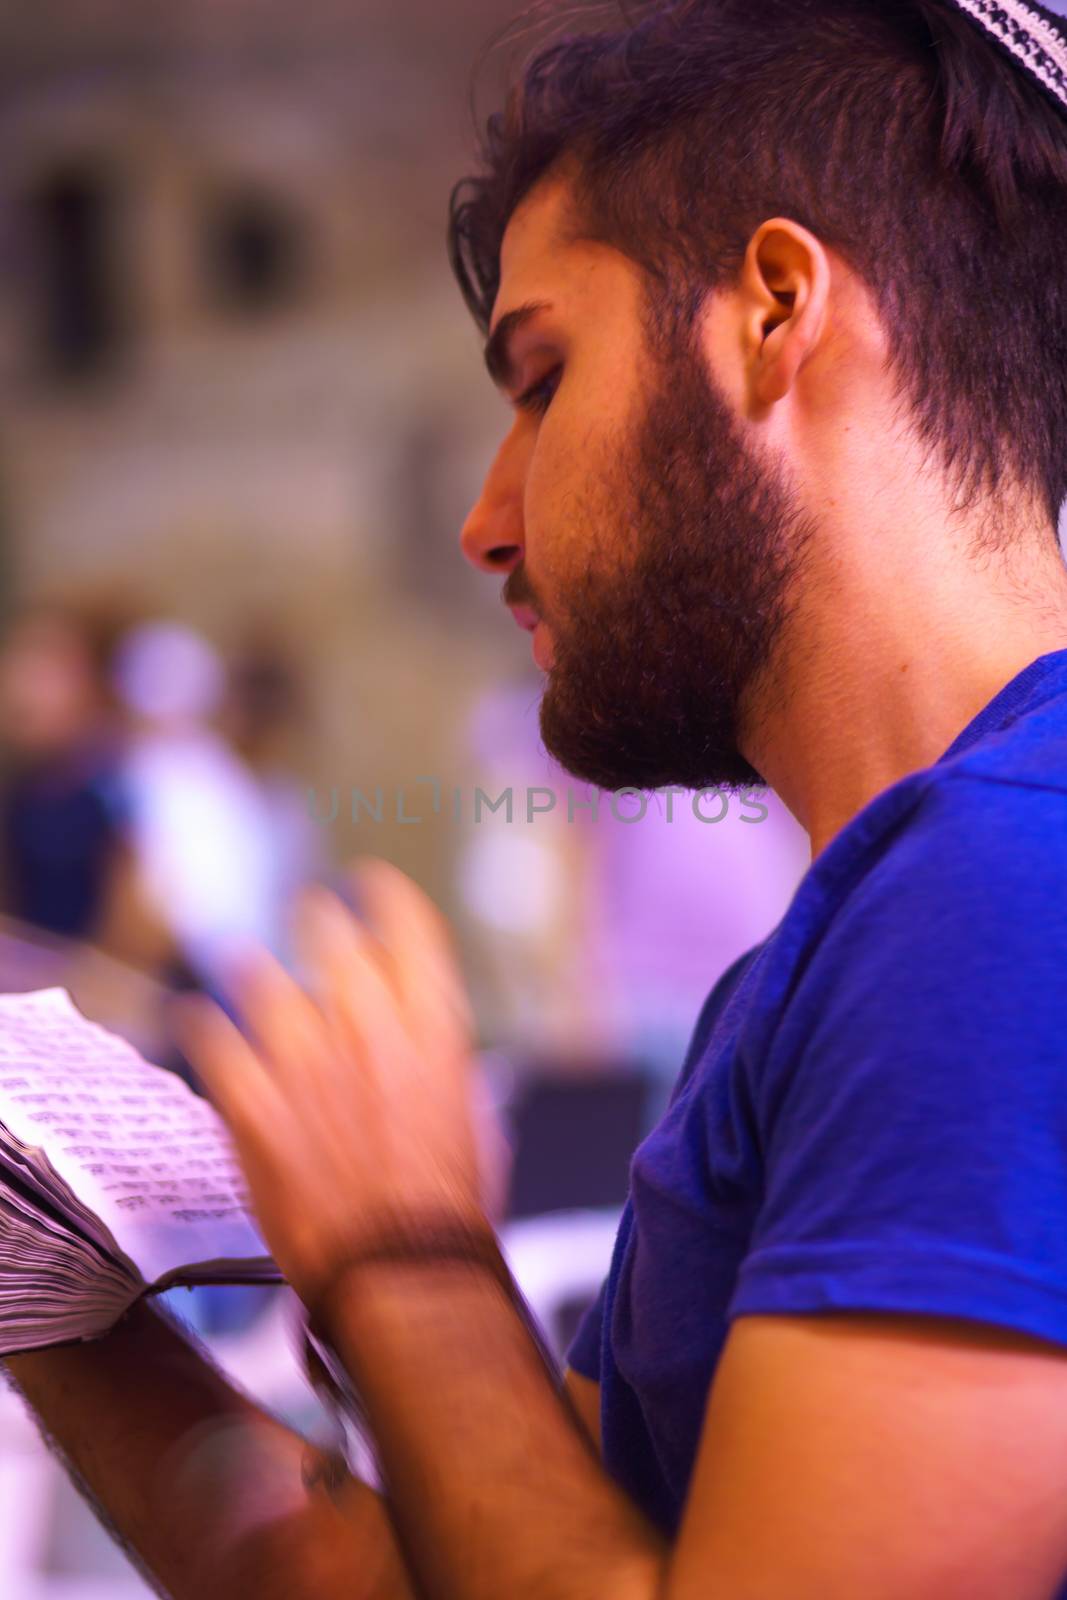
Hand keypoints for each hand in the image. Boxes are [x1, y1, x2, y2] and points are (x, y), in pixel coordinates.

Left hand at [174, 858, 484, 1305]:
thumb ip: (441, 1072)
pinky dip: (201, 1026)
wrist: (399, 1266)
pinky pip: (213, 1041)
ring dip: (254, 970)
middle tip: (308, 915)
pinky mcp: (253, 1101)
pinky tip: (194, 1018)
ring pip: (262, 979)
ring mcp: (304, 1060)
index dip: (384, 895)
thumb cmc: (446, 1205)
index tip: (370, 882)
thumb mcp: (472, 1120)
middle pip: (329, 935)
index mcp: (432, 1025)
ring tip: (244, 963)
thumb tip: (431, 1060)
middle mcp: (367, 1025)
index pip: (407, 926)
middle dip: (317, 919)